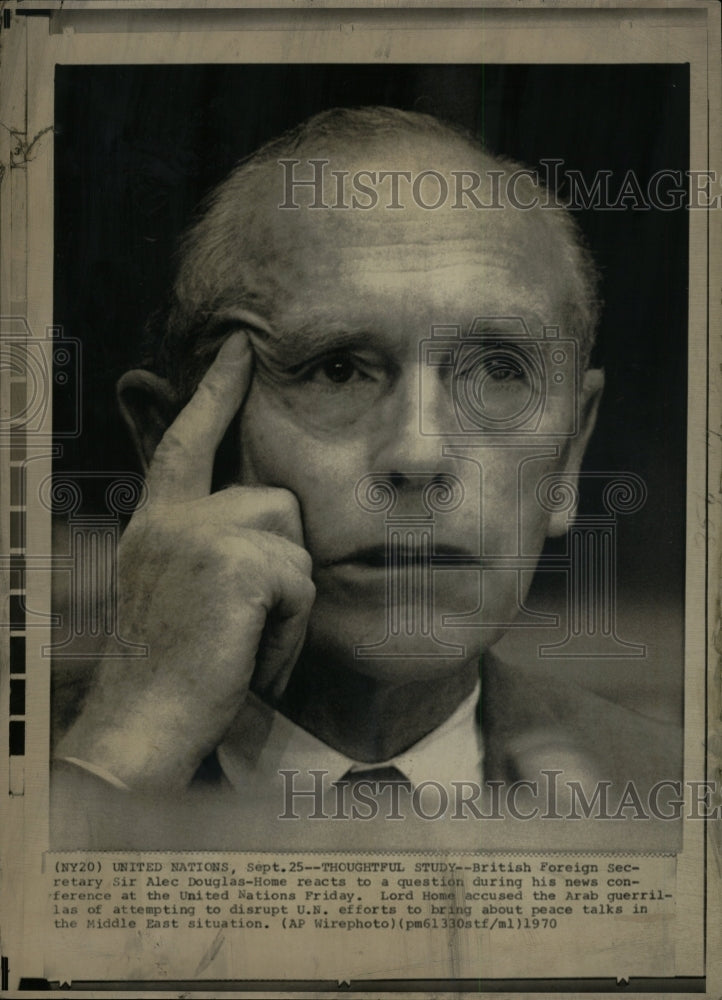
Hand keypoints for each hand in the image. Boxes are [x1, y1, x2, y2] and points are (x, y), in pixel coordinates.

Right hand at [55, 333, 315, 791]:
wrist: (147, 722)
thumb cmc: (174, 665)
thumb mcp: (179, 586)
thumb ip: (207, 537)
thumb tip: (262, 506)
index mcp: (158, 520)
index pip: (189, 440)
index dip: (215, 392)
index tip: (238, 347)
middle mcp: (173, 518)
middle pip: (275, 501)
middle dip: (281, 561)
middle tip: (243, 621)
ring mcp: (201, 536)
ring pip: (296, 541)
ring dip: (287, 597)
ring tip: (245, 638)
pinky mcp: (234, 563)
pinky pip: (301, 581)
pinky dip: (290, 626)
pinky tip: (250, 652)